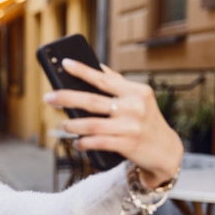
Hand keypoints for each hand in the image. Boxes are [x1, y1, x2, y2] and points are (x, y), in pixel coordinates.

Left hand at [43, 58, 182, 188]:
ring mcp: (131, 126)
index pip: (103, 79)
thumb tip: (96, 67)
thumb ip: (118, 85)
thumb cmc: (145, 121)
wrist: (166, 150)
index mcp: (135, 91)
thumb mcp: (139, 99)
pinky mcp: (128, 145)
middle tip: (48, 98)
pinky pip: (97, 142)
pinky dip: (83, 143)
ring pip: (91, 124)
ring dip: (73, 125)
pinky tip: (77, 143)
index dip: (82, 70)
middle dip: (66, 98)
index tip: (64, 64)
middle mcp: (134, 107)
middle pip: (92, 101)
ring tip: (64, 125)